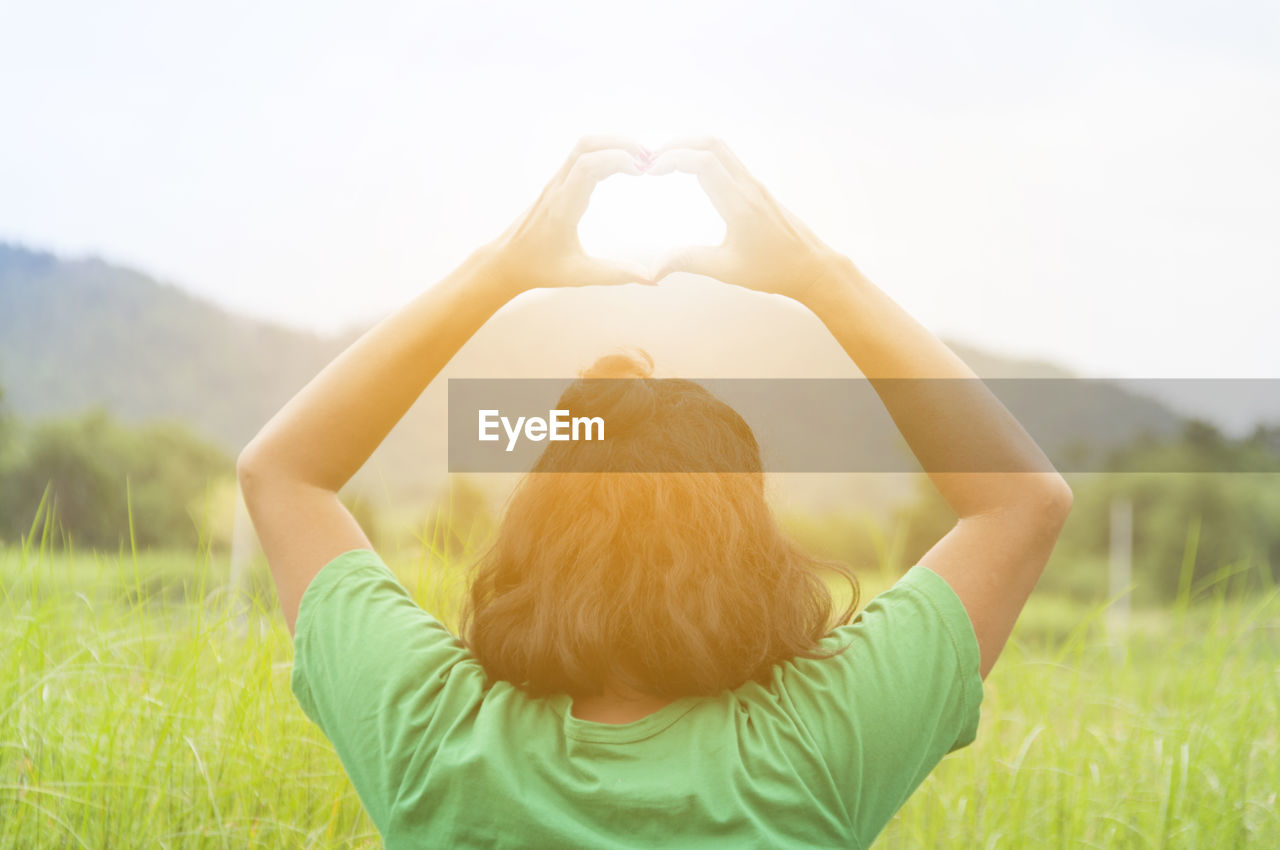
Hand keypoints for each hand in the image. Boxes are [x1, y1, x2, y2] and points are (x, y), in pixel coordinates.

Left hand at [484, 135, 655, 296]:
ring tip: (640, 157)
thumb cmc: (540, 268)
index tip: (643, 171)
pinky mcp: (557, 183)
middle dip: (620, 143)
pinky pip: (580, 155)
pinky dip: (603, 151)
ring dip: (612, 143)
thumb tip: (652, 279)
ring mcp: (555, 182)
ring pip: (582, 146)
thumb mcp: (579, 275)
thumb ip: (616, 274)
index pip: (588, 166)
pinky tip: (621, 163)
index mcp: (562, 208)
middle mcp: (557, 188)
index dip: (618, 159)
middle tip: (648, 157)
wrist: (507, 261)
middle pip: (586, 146)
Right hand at [647, 137, 849, 305]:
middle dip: (677, 145)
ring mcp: (755, 185)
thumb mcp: (726, 269)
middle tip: (650, 159)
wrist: (812, 267)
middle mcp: (748, 187)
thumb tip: (653, 269)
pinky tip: (689, 170)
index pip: (703, 162)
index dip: (672, 158)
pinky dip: (703, 155)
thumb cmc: (773, 270)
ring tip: (664, 161)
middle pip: (711, 144)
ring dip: (690, 147)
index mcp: (739, 204)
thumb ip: (688, 262)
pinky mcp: (757, 188)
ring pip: (721, 148)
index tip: (649, 171)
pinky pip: (728, 160)